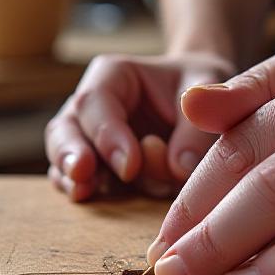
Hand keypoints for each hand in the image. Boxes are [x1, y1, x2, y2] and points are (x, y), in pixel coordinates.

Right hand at [45, 51, 235, 200]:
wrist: (203, 102)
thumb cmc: (201, 87)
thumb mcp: (209, 91)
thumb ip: (196, 126)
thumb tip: (179, 168)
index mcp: (114, 76)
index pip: (96, 101)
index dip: (108, 135)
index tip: (131, 166)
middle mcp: (94, 107)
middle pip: (66, 127)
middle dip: (71, 152)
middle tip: (83, 172)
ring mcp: (90, 139)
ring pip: (65, 156)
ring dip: (71, 176)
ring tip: (81, 191)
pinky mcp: (98, 168)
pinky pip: (77, 179)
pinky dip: (80, 190)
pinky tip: (86, 198)